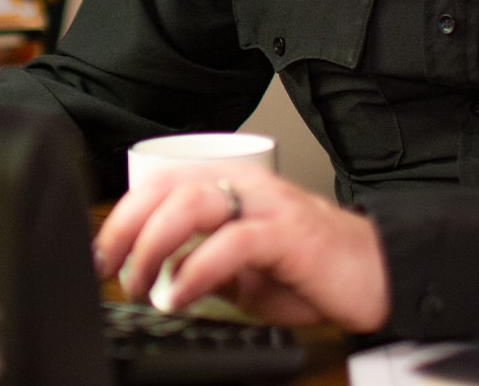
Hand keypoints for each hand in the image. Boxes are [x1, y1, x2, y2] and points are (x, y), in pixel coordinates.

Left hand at [94, 165, 390, 332]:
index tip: (101, 253)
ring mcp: (268, 207)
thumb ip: (204, 265)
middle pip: (168, 188)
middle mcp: (246, 186)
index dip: (123, 215)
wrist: (378, 276)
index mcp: (231, 186)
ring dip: (154, 246)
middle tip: (110, 269)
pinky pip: (233, 242)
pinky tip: (183, 294)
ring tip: (143, 283)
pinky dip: (198, 269)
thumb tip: (158, 275)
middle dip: (127, 228)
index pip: (163, 184)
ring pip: (193, 203)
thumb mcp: (243, 270)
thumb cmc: (312, 271)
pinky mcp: (290, 235)